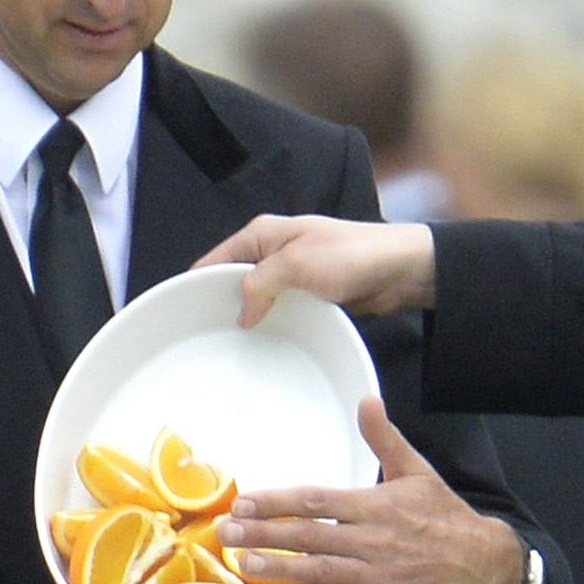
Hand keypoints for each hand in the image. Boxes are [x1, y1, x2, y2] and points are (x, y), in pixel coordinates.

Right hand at [195, 215, 437, 326]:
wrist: (401, 268)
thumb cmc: (351, 255)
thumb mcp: (296, 264)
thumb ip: (259, 284)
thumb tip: (240, 313)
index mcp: (262, 234)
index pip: (214, 260)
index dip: (196, 286)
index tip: (182, 316)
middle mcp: (272, 251)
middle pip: (232, 281)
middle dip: (221, 306)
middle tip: (205, 341)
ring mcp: (292, 274)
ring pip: (258, 299)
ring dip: (250, 319)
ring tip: (229, 349)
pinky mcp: (310, 295)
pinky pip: (282, 311)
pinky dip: (273, 324)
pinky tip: (264, 346)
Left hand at [220, 396, 526, 583]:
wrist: (481, 562)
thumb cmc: (443, 516)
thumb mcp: (416, 470)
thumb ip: (384, 438)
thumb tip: (368, 401)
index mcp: (376, 505)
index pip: (316, 500)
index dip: (277, 502)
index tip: (244, 504)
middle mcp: (374, 539)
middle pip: (309, 535)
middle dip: (264, 534)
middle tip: (226, 533)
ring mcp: (379, 574)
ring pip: (321, 570)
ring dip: (280, 567)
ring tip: (244, 564)